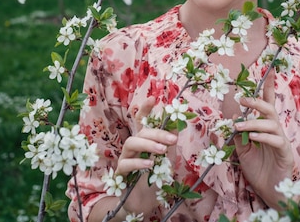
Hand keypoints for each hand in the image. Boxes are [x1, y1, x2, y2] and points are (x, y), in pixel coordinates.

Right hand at [115, 98, 177, 214]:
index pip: (141, 120)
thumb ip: (170, 140)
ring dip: (148, 145)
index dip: (146, 108)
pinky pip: (126, 163)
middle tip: (172, 140)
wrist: (146, 201)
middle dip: (157, 133)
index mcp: (143, 140)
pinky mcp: (121, 173)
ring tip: (162, 151)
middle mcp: (133, 146)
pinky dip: (139, 162)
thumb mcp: (167, 156)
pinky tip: (150, 164)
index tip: (153, 98)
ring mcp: (125, 158)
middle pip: (140, 132)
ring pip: (131, 143)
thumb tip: (178, 122)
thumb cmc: (155, 177)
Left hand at [233, 70, 293, 207]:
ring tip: (239, 126)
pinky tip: (252, 138)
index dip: (268, 87)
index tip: (269, 69)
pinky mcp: (285, 153)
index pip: (268, 103)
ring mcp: (282, 141)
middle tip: (242, 99)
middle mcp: (275, 131)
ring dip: (253, 122)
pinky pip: (276, 140)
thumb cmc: (257, 169)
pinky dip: (263, 137)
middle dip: (256, 102)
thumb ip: (238, 134)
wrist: (268, 191)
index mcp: (266, 127)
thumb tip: (232, 116)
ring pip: (271, 123)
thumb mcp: (243, 150)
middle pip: (270, 109)